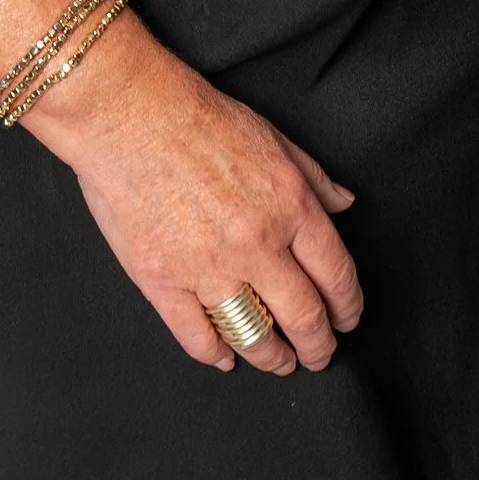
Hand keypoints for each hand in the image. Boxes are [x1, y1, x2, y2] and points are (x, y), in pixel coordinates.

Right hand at [28, 21, 363, 378]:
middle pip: (303, 315)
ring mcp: (208, 267)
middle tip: (321, 355)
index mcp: (291, 207)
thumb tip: (345, 204)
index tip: (348, 319)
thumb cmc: (202, 119)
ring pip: (254, 335)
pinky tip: (224, 359)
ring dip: (272, 357)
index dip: (348, 306)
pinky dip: (214, 354)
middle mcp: (257, 244)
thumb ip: (314, 179)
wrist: (130, 116)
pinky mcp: (161, 281)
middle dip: (319, 344)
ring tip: (280, 363)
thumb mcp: (276, 139)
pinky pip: (196, 336)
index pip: (336, 274)